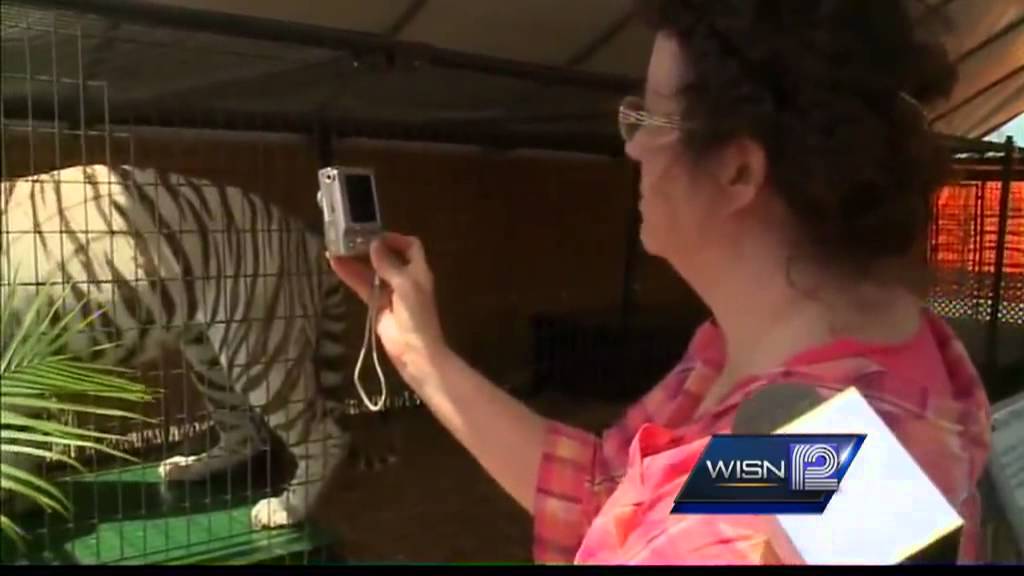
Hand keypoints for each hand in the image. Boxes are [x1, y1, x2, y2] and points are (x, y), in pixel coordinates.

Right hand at [327, 233, 448, 389]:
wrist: (414, 351)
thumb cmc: (416, 315)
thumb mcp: (405, 285)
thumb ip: (389, 265)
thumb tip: (374, 243)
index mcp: (418, 271)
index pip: (410, 247)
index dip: (395, 239)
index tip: (374, 234)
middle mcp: (404, 279)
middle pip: (387, 258)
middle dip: (370, 248)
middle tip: (349, 239)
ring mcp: (390, 293)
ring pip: (371, 272)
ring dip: (356, 261)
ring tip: (336, 248)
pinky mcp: (377, 306)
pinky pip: (363, 287)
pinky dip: (351, 276)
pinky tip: (336, 266)